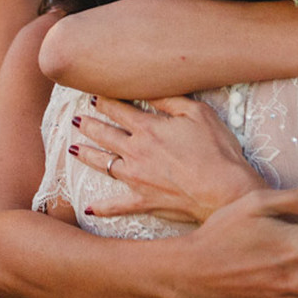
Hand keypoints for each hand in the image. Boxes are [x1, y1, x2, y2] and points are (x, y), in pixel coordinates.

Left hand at [73, 96, 264, 222]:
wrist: (224, 191)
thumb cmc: (216, 151)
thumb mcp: (198, 114)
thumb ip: (170, 100)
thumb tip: (149, 89)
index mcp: (148, 129)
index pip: (119, 110)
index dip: (104, 102)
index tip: (93, 96)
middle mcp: (136, 152)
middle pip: (105, 135)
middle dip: (88, 125)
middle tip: (76, 119)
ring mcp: (137, 178)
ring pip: (104, 164)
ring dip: (87, 155)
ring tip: (73, 149)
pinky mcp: (144, 201)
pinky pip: (117, 205)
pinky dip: (102, 207)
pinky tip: (89, 208)